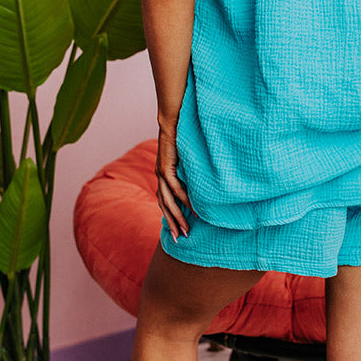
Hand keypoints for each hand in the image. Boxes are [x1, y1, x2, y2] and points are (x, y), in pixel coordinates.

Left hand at [155, 126, 194, 241]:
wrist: (173, 120)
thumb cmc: (181, 137)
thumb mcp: (184, 158)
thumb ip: (188, 169)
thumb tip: (200, 179)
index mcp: (163, 176)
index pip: (165, 202)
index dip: (170, 217)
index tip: (177, 231)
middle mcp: (160, 177)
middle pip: (164, 206)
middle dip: (172, 223)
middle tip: (180, 239)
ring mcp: (161, 173)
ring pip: (168, 201)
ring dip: (177, 216)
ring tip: (186, 229)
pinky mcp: (166, 167)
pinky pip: (175, 187)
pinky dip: (183, 199)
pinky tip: (192, 208)